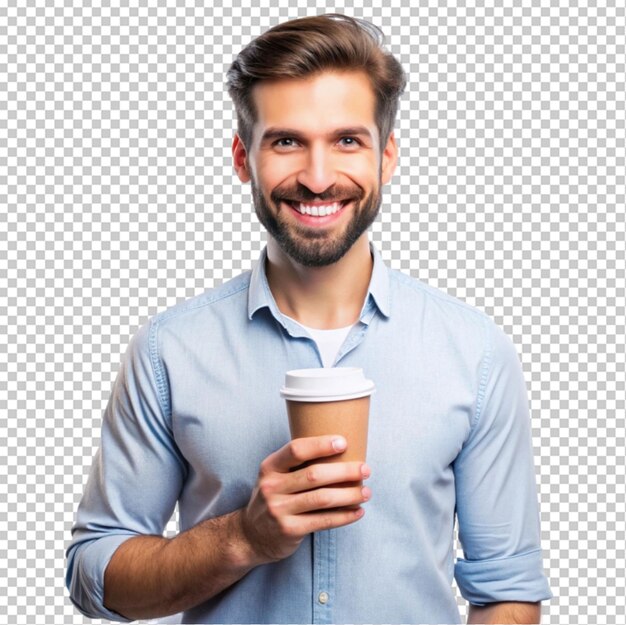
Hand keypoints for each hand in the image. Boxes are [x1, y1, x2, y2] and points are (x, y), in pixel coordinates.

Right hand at [240, 435, 370, 563]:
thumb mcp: (275, 476)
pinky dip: (344, 516)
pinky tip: (358, 512)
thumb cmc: (273, 498)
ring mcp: (279, 510)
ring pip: (323, 498)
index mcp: (270, 467)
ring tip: (367, 492)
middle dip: (345, 471)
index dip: (321, 444)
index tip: (344, 442)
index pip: (296, 449)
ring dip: (349, 494)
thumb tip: (340, 451)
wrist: (250, 536)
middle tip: (365, 469)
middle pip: (315, 475)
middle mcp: (272, 487)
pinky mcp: (289, 530)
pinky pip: (323, 521)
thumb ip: (297, 465)